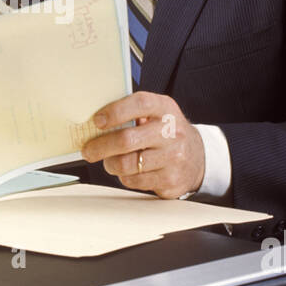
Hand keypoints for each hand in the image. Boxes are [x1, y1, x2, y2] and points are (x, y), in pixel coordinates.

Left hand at [80, 92, 204, 198]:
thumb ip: (131, 113)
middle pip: (127, 140)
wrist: (197, 157)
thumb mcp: (156, 114)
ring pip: (126, 164)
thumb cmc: (165, 132)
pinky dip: (124, 177)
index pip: (140, 104)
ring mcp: (173, 158)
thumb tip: (95, 122)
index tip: (97, 121)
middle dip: (100, 146)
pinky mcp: (170, 180)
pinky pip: (134, 181)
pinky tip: (128, 171)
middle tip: (88, 150)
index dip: (115, 111)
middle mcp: (172, 132)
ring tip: (109, 161)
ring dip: (110, 164)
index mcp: (165, 109)